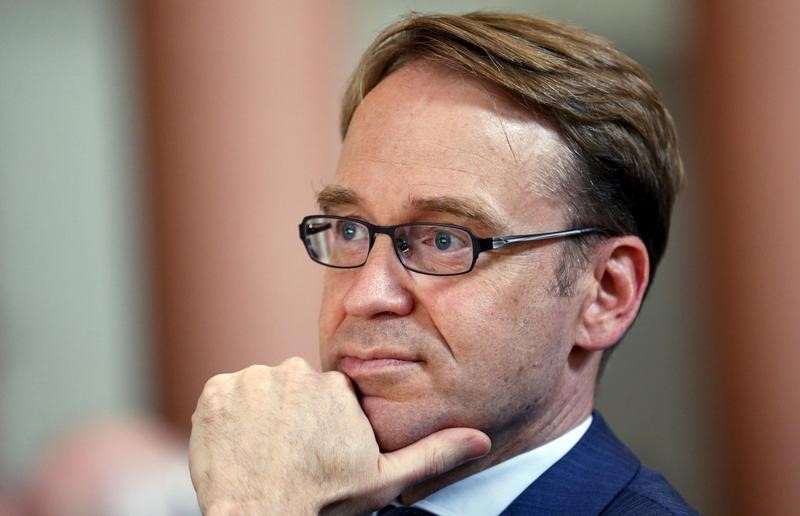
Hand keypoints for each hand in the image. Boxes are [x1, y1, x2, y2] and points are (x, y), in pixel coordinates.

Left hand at [189, 357, 490, 514]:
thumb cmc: (323, 500)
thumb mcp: (385, 479)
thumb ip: (433, 452)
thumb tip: (481, 438)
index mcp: (335, 386)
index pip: (326, 395)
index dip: (321, 426)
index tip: (316, 452)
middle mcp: (294, 371)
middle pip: (292, 390)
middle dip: (291, 417)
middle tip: (290, 454)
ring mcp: (252, 379)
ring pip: (259, 390)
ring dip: (260, 415)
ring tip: (266, 453)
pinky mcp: (215, 391)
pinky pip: (225, 394)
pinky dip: (229, 416)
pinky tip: (241, 446)